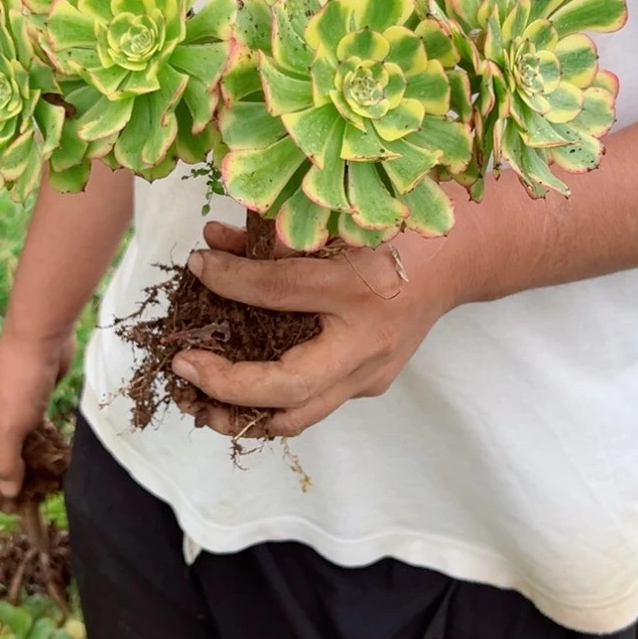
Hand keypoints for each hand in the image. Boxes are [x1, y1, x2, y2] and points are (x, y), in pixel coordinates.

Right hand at [0, 331, 73, 508]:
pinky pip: (36, 430)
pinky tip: (57, 456)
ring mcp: (12, 408)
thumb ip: (4, 462)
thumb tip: (6, 492)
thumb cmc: (17, 384)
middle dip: (12, 480)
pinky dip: (44, 444)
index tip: (10, 511)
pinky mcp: (33, 399)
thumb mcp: (7, 428)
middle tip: (35, 500)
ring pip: (19, 445)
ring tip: (49, 483)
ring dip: (31, 464)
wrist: (40, 337)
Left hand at [173, 221, 457, 437]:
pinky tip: (232, 392)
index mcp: (361, 288)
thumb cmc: (393, 232)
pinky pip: (309, 406)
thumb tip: (210, 243)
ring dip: (240, 413)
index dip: (230, 279)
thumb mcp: (335, 222)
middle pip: (289, 387)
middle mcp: (368, 343)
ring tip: (196, 398)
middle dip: (226, 384)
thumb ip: (271, 236)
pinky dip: (266, 404)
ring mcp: (371, 375)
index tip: (196, 266)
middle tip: (183, 365)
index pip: (281, 290)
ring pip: (297, 416)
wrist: (454, 261)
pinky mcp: (367, 386)